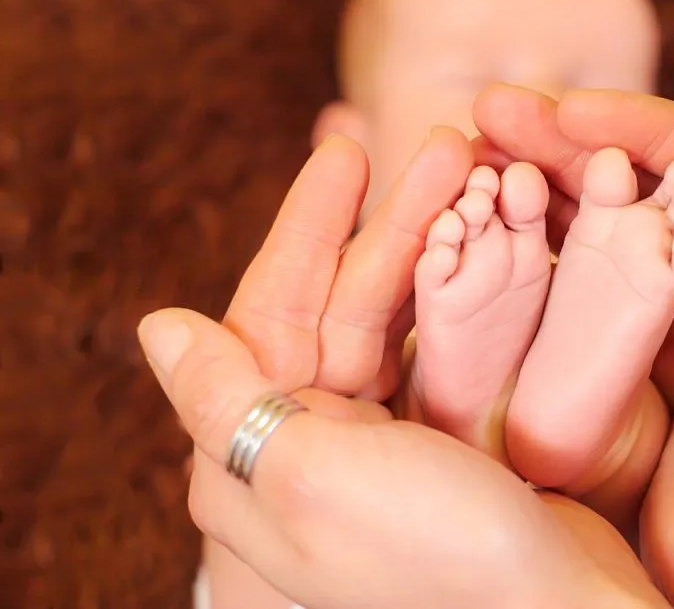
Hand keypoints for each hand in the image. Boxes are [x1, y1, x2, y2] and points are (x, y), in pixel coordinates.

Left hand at [138, 128, 668, 608]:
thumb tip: (158, 326)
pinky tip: (482, 248)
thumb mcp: (310, 478)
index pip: (265, 316)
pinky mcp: (441, 447)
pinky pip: (438, 352)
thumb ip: (223, 398)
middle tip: (443, 146)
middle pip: (339, 308)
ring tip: (475, 180)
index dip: (304, 227)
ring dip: (430, 249)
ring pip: (394, 322)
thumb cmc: (434, 561)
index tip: (345, 148)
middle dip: (389, 224)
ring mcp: (378, 448)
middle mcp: (309, 449)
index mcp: (255, 460)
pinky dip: (458, 297)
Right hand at [474, 68, 673, 607]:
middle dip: (562, 144)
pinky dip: (528, 253)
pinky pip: (570, 287)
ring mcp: (671, 314)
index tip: (559, 109)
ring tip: (467, 155)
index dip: (629, 122)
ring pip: (594, 227)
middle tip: (487, 112)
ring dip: (535, 187)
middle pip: (636, 180)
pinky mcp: (624, 360)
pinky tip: (481, 224)